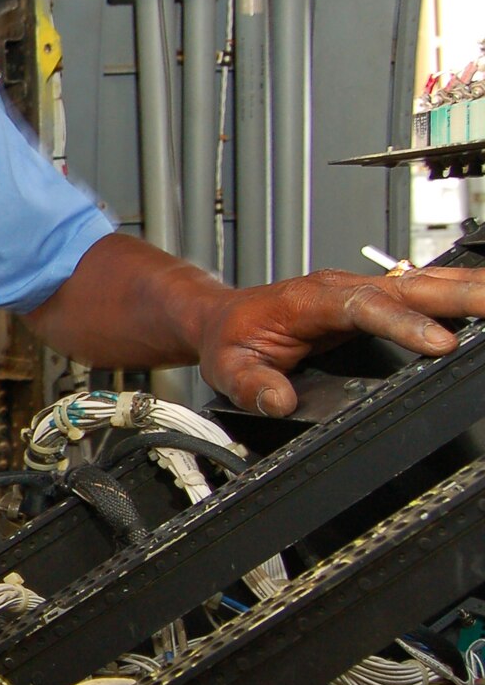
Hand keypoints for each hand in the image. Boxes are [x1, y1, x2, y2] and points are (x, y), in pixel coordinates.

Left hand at [197, 266, 484, 416]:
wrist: (225, 318)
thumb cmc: (231, 339)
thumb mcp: (229, 369)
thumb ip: (253, 385)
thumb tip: (279, 402)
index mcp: (308, 300)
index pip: (363, 306)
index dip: (404, 324)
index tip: (440, 343)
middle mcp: (340, 287)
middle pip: (407, 286)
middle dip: (458, 296)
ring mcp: (360, 289)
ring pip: (422, 282)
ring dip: (468, 290)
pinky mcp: (374, 297)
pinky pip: (420, 290)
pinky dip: (456, 293)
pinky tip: (483, 300)